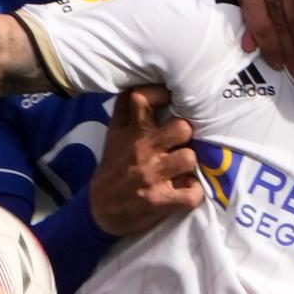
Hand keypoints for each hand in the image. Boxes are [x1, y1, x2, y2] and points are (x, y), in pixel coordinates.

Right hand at [89, 85, 204, 236]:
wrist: (100, 208)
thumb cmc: (113, 167)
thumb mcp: (113, 135)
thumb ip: (126, 110)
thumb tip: (141, 84)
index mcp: (132, 132)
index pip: (143, 98)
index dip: (162, 95)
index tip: (171, 101)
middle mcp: (142, 151)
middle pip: (182, 128)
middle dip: (186, 135)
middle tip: (182, 144)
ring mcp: (152, 176)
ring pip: (190, 158)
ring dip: (191, 165)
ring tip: (184, 169)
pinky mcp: (160, 200)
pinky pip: (192, 193)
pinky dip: (194, 193)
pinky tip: (186, 190)